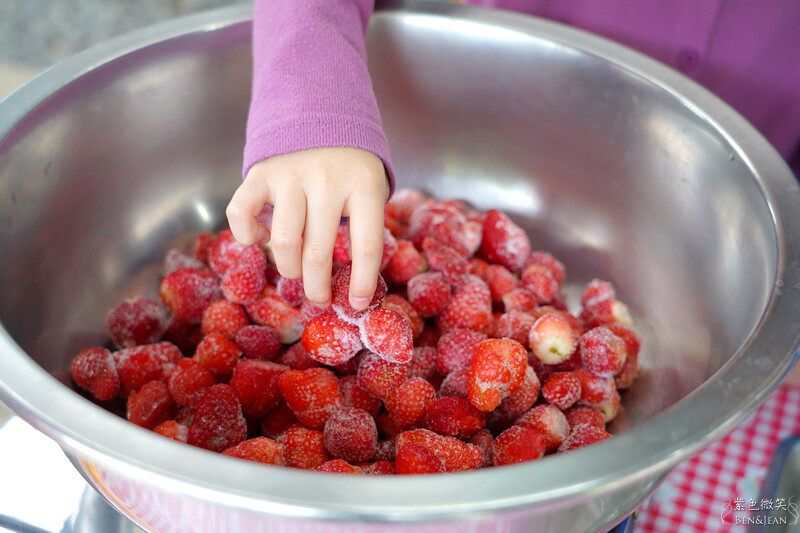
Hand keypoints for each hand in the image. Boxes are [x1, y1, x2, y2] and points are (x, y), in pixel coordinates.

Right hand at [226, 147, 388, 309]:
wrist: (323, 113)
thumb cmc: (351, 168)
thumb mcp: (371, 189)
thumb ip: (365, 227)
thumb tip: (355, 290)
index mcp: (364, 185)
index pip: (366, 247)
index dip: (362, 283)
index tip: (358, 304)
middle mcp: (327, 179)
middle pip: (318, 253)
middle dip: (317, 287)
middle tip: (319, 296)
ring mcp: (291, 174)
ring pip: (282, 242)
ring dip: (288, 267)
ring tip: (295, 269)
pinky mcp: (262, 171)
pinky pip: (241, 213)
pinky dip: (247, 235)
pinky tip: (261, 237)